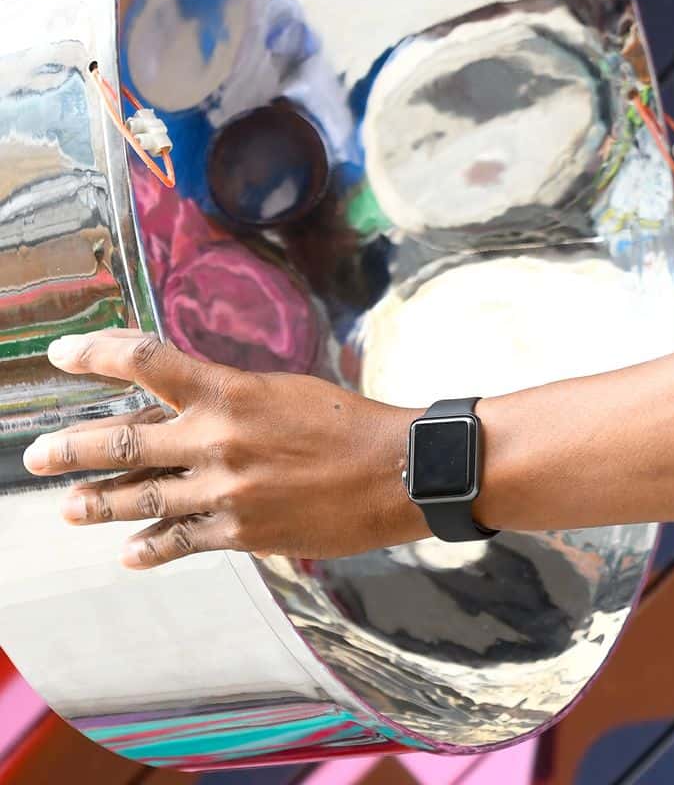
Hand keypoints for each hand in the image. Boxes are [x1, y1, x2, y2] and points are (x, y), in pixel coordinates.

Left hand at [22, 329, 429, 568]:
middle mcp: (217, 440)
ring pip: (137, 498)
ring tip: (69, 507)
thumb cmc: (352, 425)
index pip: (143, 361)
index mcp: (230, 392)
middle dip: (71, 449)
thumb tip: (183, 410)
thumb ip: (229, 401)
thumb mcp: (285, 393)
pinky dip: (148, 548)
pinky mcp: (242, 534)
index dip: (93, 353)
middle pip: (121, 439)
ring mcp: (225, 492)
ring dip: (95, 503)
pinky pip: (178, 541)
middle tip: (38, 456)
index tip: (61, 352)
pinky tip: (130, 553)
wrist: (402, 472)